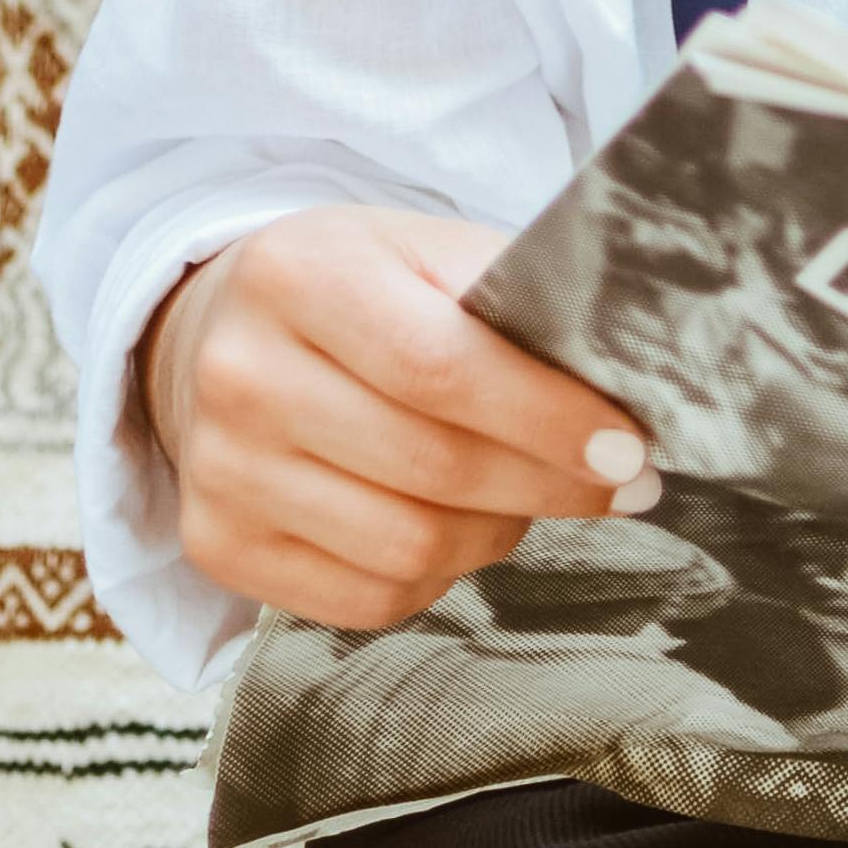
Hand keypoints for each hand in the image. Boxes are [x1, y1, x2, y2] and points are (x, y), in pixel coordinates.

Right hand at [140, 207, 657, 633]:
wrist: (220, 333)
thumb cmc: (356, 284)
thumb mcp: (420, 247)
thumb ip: (507, 296)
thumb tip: (618, 370)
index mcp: (299, 275)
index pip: (442, 368)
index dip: (547, 418)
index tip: (629, 447)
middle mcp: (243, 377)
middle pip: (431, 466)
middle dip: (549, 482)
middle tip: (623, 482)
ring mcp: (221, 474)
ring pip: (406, 547)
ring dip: (500, 531)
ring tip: (535, 495)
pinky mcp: (219, 549)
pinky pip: (366, 600)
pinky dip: (440, 575)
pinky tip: (464, 528)